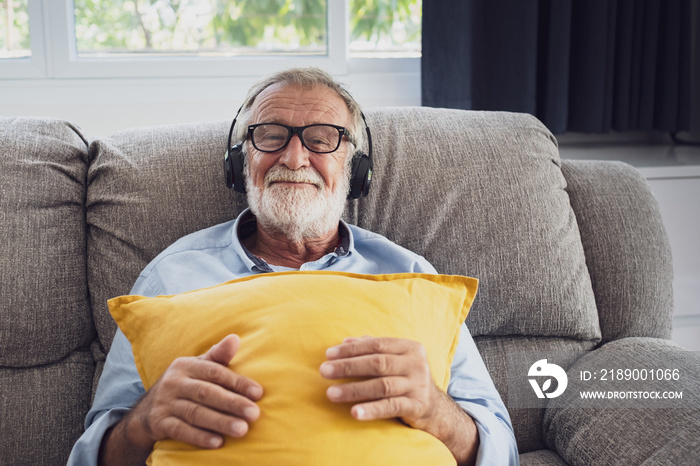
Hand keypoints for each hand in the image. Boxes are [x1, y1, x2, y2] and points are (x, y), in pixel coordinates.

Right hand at [128, 334, 262, 449]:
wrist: (146, 409)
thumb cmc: (184, 383)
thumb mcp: (197, 366)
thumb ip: (218, 355)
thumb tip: (235, 338)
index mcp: (186, 365)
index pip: (215, 372)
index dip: (237, 382)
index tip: (258, 393)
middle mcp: (174, 382)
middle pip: (207, 393)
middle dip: (232, 403)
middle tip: (254, 413)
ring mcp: (165, 403)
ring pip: (195, 413)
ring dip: (220, 422)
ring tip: (242, 429)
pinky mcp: (159, 423)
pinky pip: (180, 430)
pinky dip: (199, 436)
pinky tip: (218, 442)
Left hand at [319, 336, 439, 428]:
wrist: (434, 407)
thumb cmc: (405, 378)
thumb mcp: (394, 360)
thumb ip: (372, 348)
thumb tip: (344, 341)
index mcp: (409, 347)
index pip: (376, 344)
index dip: (351, 349)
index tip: (328, 355)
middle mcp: (416, 364)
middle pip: (377, 363)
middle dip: (348, 367)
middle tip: (323, 371)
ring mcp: (418, 385)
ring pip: (382, 385)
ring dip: (354, 389)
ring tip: (331, 393)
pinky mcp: (418, 406)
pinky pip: (391, 407)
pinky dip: (371, 409)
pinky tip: (354, 412)